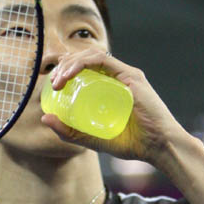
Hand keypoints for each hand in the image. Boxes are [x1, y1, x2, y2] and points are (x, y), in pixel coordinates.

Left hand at [40, 48, 186, 164]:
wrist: (159, 147)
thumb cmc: (132, 144)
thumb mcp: (93, 140)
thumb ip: (70, 132)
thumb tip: (44, 117)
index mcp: (111, 88)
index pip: (85, 70)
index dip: (65, 71)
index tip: (52, 85)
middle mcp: (118, 77)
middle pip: (85, 60)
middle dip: (64, 66)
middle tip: (52, 83)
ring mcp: (125, 74)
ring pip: (91, 55)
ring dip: (70, 64)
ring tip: (57, 80)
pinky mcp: (130, 75)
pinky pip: (102, 60)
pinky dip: (82, 63)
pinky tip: (69, 74)